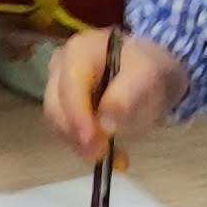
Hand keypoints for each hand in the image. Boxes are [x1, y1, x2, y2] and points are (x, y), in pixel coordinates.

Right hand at [44, 28, 183, 158]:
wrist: (150, 70)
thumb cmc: (149, 69)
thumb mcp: (148, 76)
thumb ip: (127, 96)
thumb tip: (105, 124)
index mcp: (79, 51)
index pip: (70, 86)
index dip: (77, 116)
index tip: (92, 142)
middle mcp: (60, 67)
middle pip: (55, 106)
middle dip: (76, 134)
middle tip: (100, 155)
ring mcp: (57, 86)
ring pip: (57, 122)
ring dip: (79, 143)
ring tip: (108, 154)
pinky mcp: (62, 106)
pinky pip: (65, 130)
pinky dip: (83, 145)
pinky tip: (105, 151)